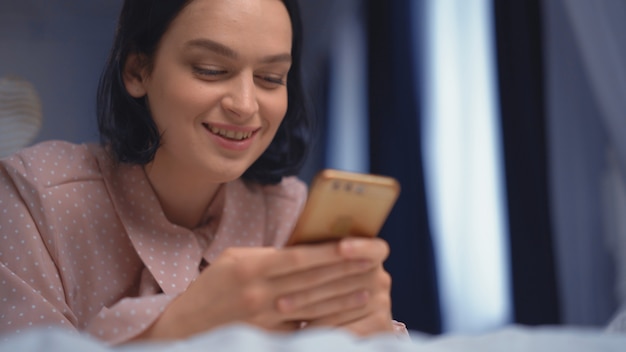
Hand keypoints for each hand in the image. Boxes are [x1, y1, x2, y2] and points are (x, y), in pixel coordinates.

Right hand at [137, 241, 376, 339]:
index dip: (329, 252)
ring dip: (342, 296)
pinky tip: (346, 312)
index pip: (298, 258)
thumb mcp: (233, 261)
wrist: (183, 329)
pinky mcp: (266, 339)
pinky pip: (301, 326)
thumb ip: (267, 256)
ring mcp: (262, 320)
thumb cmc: (211, 290)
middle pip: (311, 281)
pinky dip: (326, 318)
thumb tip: (304, 252)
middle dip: (345, 271)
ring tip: (368, 287)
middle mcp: (257, 293)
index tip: (356, 244)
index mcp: (249, 267)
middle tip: (374, 262)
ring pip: (311, 304)